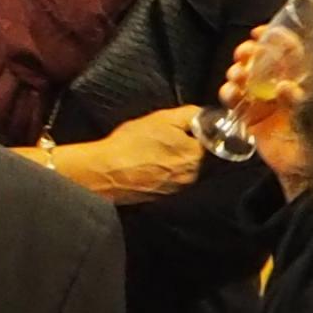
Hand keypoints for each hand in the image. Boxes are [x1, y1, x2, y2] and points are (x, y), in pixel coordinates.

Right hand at [57, 107, 205, 201]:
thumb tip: (204, 116)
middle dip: (184, 146)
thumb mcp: (162, 118)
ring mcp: (177, 189)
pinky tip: (145, 165)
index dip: (194, 130)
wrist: (103, 172)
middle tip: (162, 137)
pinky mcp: (162, 197)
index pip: (209, 139)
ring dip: (172, 160)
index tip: (178, 128)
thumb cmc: (130, 143)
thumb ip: (190, 114)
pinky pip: (169, 180)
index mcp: (196, 155)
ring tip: (151, 152)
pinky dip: (161, 172)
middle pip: (197, 155)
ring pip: (183, 168)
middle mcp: (192, 175)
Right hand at [219, 26, 312, 188]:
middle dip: (251, 53)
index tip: (261, 33)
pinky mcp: (252, 117)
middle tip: (243, 54)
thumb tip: (283, 86)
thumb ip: (300, 102)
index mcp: (306, 82)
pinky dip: (229, 94)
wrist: (304, 175)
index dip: (277, 39)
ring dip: (237, 72)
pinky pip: (236, 100)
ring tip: (236, 77)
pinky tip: (230, 95)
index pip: (293, 53)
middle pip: (265, 61)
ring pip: (247, 77)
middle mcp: (285, 87)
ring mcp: (267, 101)